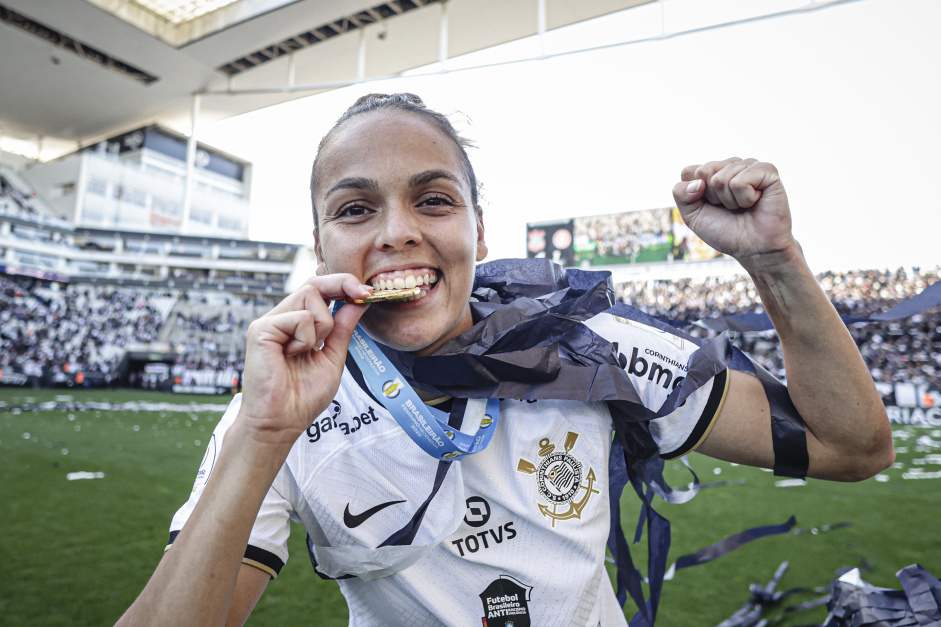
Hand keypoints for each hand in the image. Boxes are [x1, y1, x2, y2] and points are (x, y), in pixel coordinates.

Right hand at [236, 274, 370, 447]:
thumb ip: (343, 329)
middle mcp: (281, 318)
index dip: (342, 285)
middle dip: (342, 283)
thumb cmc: (301, 398)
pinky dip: (306, 338)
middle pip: (314, 283)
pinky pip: (300, 318)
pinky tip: (292, 355)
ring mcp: (269, 322)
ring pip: (310, 295)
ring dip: (323, 324)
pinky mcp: (260, 329)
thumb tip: (358, 302)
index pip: (318, 290)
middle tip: (363, 294)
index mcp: (296, 325)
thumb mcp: (332, 358)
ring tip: (309, 350)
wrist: (281, 423)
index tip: (366, 292)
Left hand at [672, 158, 796, 265]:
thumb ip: (681, 195)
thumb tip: (697, 181)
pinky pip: (741, 181)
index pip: (689, 171)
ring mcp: (749, 165)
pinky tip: (755, 201)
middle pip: (704, 172)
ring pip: (721, 178)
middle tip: (729, 208)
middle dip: (713, 197)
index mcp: (713, 172)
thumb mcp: (693, 216)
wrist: (754, 250)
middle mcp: (730, 165)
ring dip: (730, 201)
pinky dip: (745, 198)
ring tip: (743, 207)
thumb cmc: (725, 232)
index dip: (694, 195)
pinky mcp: (767, 170)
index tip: (711, 206)